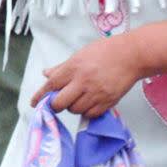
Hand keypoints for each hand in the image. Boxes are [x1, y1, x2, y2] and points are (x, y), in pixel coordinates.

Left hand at [33, 32, 148, 117]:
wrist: (132, 55)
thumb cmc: (106, 51)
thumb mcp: (80, 54)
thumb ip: (63, 67)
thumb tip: (47, 73)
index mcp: (74, 67)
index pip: (51, 85)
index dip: (40, 96)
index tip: (34, 102)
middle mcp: (83, 82)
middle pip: (60, 103)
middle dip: (56, 105)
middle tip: (59, 102)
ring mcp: (96, 93)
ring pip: (75, 110)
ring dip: (73, 107)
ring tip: (79, 98)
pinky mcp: (108, 102)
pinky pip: (90, 114)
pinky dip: (87, 112)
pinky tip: (89, 103)